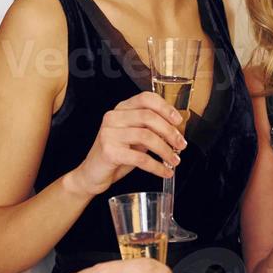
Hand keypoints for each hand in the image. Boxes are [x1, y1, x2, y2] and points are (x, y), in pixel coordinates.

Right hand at [65, 92, 186, 197]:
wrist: (92, 174)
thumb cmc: (116, 154)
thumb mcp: (134, 138)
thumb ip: (150, 130)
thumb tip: (175, 132)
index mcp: (121, 109)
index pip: (146, 98)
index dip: (165, 107)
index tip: (178, 121)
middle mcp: (113, 117)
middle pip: (148, 117)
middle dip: (170, 132)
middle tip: (181, 144)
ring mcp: (109, 133)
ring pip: (146, 137)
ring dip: (165, 150)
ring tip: (174, 160)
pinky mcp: (109, 152)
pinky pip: (140, 158)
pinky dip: (157, 166)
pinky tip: (164, 171)